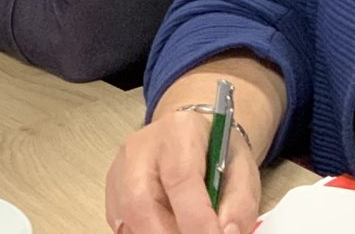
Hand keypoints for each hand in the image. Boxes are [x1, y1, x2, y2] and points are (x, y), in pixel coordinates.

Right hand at [106, 108, 260, 233]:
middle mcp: (140, 149)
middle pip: (141, 204)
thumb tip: (227, 233)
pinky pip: (124, 228)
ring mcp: (119, 172)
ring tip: (189, 231)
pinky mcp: (111, 195)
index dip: (196, 218)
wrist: (190, 137)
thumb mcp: (242, 168)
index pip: (181, 178)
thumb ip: (240, 202)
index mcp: (179, 131)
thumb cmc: (216, 152)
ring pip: (128, 220)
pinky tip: (171, 228)